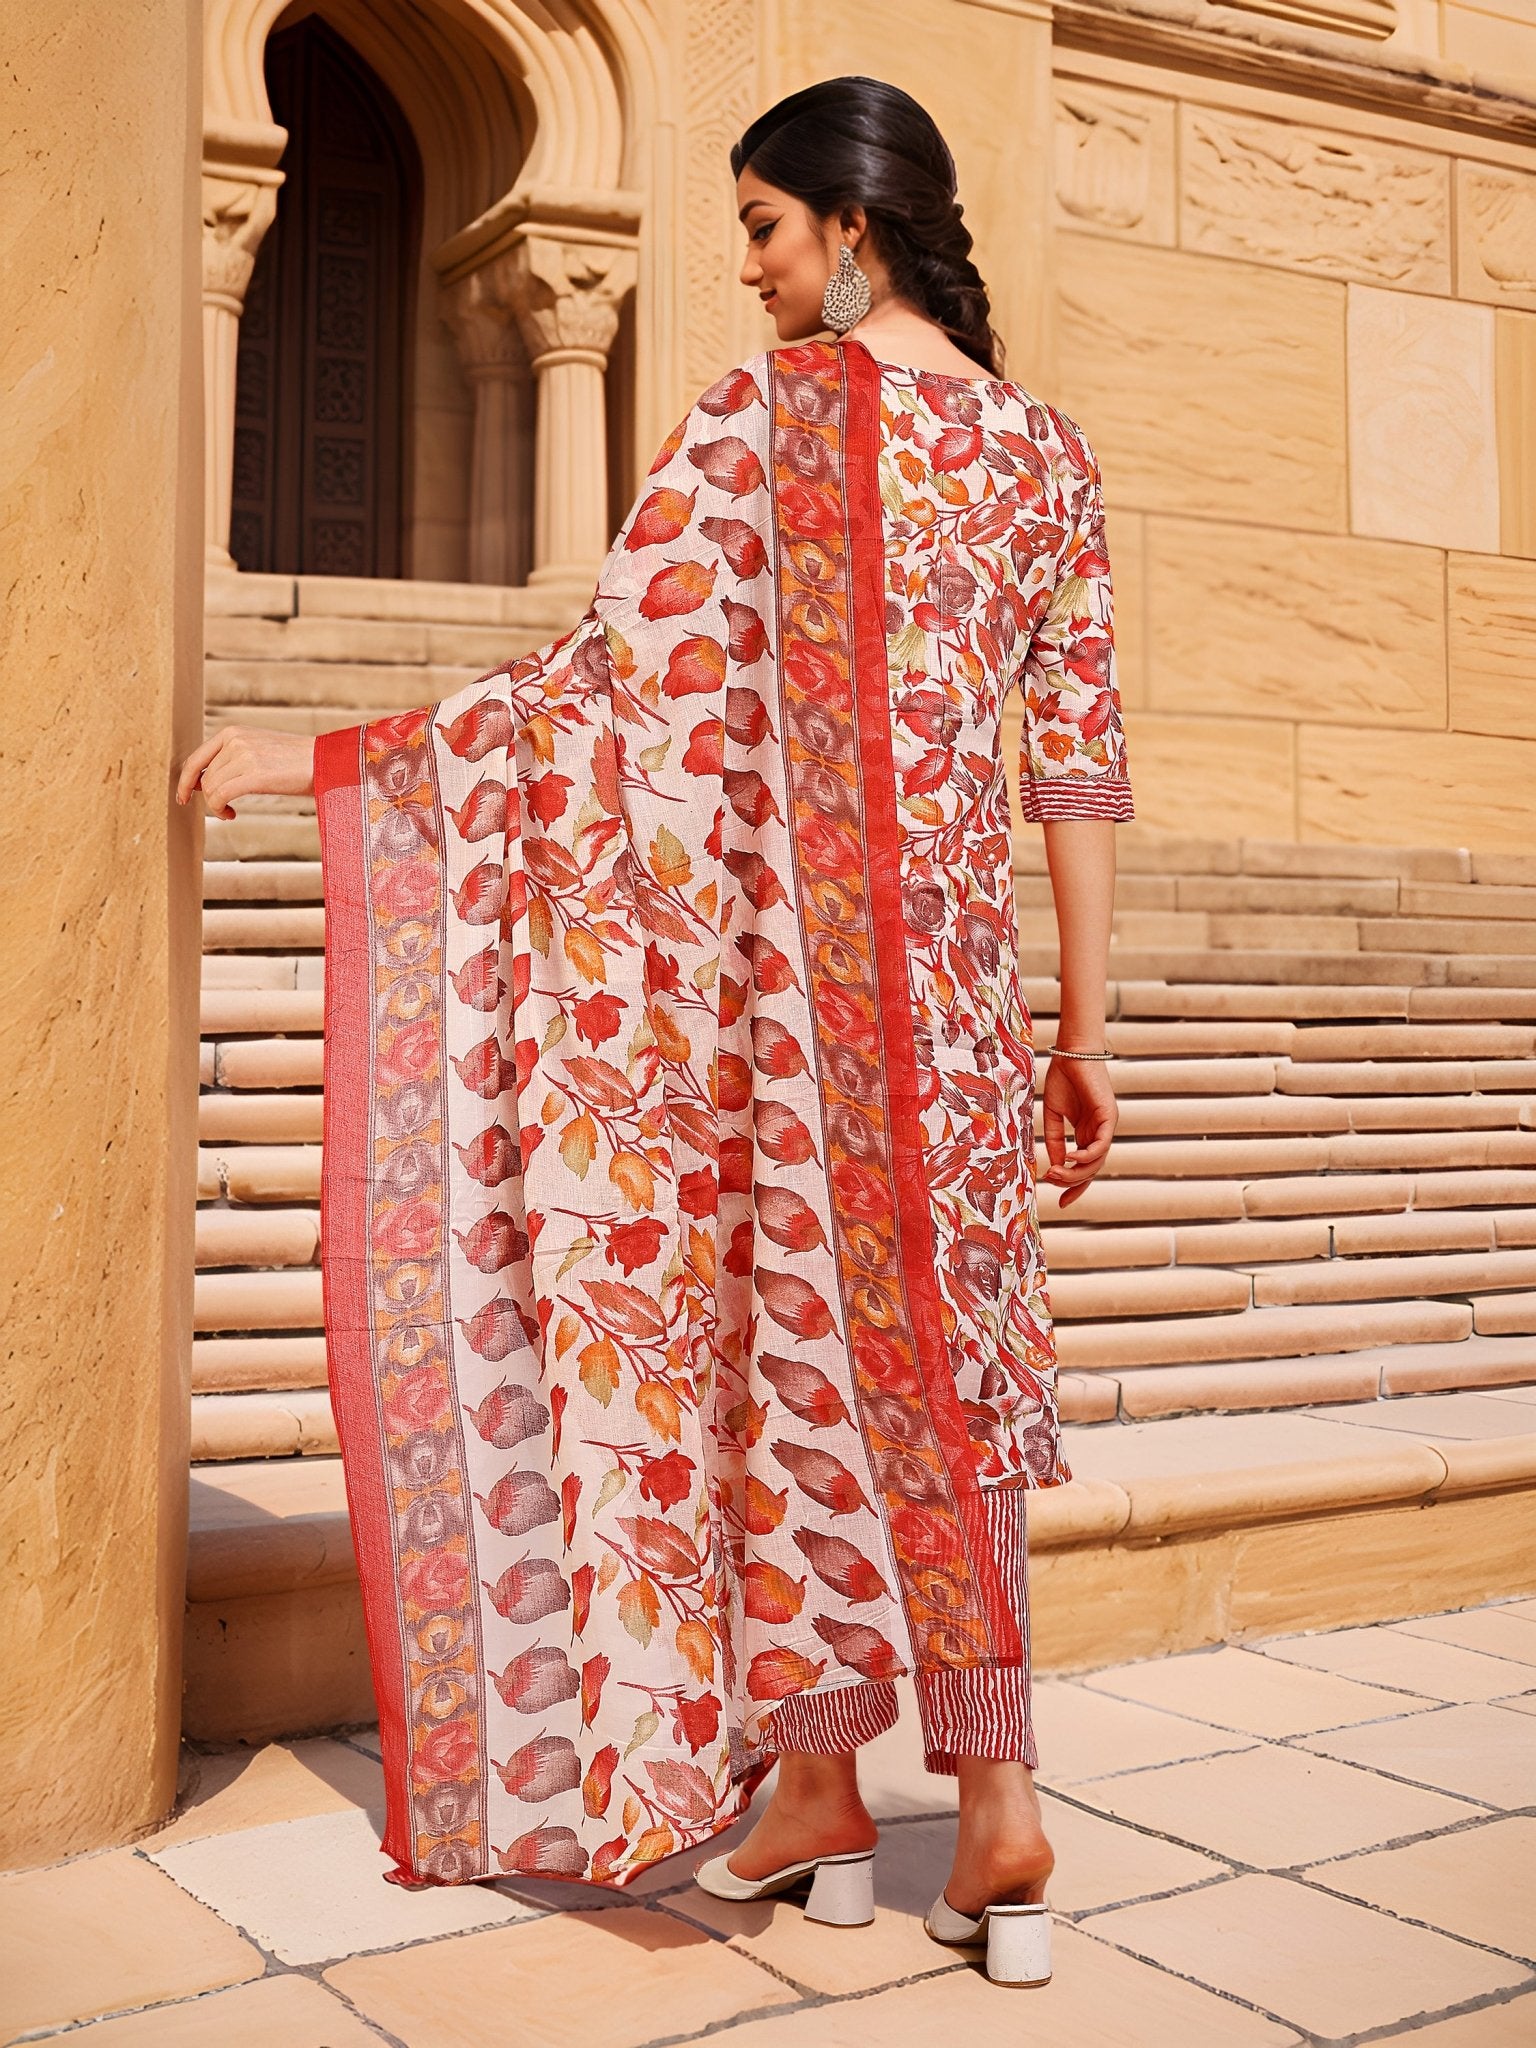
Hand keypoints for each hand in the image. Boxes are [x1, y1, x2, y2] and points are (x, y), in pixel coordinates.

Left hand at [176, 724, 314, 819]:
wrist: (326, 761)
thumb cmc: (295, 762)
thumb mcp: (258, 750)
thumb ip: (230, 759)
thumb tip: (200, 783)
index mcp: (233, 732)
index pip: (196, 758)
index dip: (185, 780)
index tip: (183, 797)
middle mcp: (235, 740)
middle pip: (204, 777)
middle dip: (208, 797)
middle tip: (223, 809)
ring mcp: (244, 756)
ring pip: (210, 789)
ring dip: (216, 806)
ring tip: (230, 812)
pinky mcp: (254, 774)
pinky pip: (220, 796)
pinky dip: (219, 810)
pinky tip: (231, 815)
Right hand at [1039, 1051, 1117, 1209]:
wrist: (1072, 1054)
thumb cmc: (1062, 1079)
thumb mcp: (1052, 1116)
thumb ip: (1055, 1141)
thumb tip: (1055, 1167)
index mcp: (1086, 1134)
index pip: (1084, 1168)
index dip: (1073, 1187)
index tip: (1061, 1202)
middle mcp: (1098, 1134)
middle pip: (1090, 1170)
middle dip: (1070, 1181)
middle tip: (1050, 1181)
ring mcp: (1105, 1127)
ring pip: (1095, 1162)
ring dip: (1075, 1172)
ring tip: (1055, 1173)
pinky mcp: (1108, 1118)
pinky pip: (1100, 1145)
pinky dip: (1085, 1156)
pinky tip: (1070, 1158)